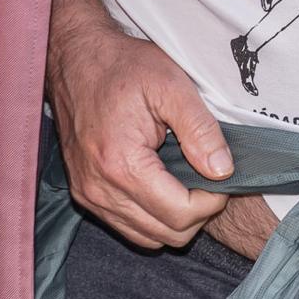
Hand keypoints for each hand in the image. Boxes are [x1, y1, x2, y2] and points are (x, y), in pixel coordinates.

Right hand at [48, 0, 232, 246]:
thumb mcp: (172, 85)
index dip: (212, 201)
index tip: (222, 175)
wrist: (75, 59)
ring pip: (148, 238)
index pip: (180, 215)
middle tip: (209, 177)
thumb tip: (223, 171)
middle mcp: (99, 189)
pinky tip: (165, 185)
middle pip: (167, 234)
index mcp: (120, 164)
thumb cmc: (123, 67)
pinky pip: (129, 227)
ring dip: (176, 218)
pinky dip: (153, 217)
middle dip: (198, 212)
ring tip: (187, 179)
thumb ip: (201, 130)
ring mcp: (89, 195)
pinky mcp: (85, 194)